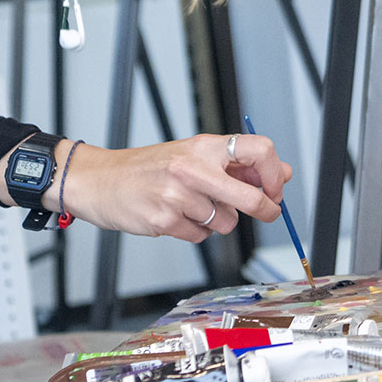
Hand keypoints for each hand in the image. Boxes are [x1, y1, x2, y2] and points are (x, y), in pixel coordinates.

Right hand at [0, 132, 291, 244]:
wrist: (100, 180)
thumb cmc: (149, 168)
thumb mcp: (194, 156)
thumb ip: (235, 165)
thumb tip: (281, 174)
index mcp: (204, 145)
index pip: (259, 149)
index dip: (274, 172)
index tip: (274, 188)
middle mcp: (193, 166)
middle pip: (249, 195)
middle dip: (265, 209)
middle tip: (268, 212)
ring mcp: (178, 194)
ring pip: (225, 222)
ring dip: (218, 221)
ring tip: (193, 206)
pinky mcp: (164, 220)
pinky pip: (200, 235)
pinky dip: (195, 231)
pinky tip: (176, 217)